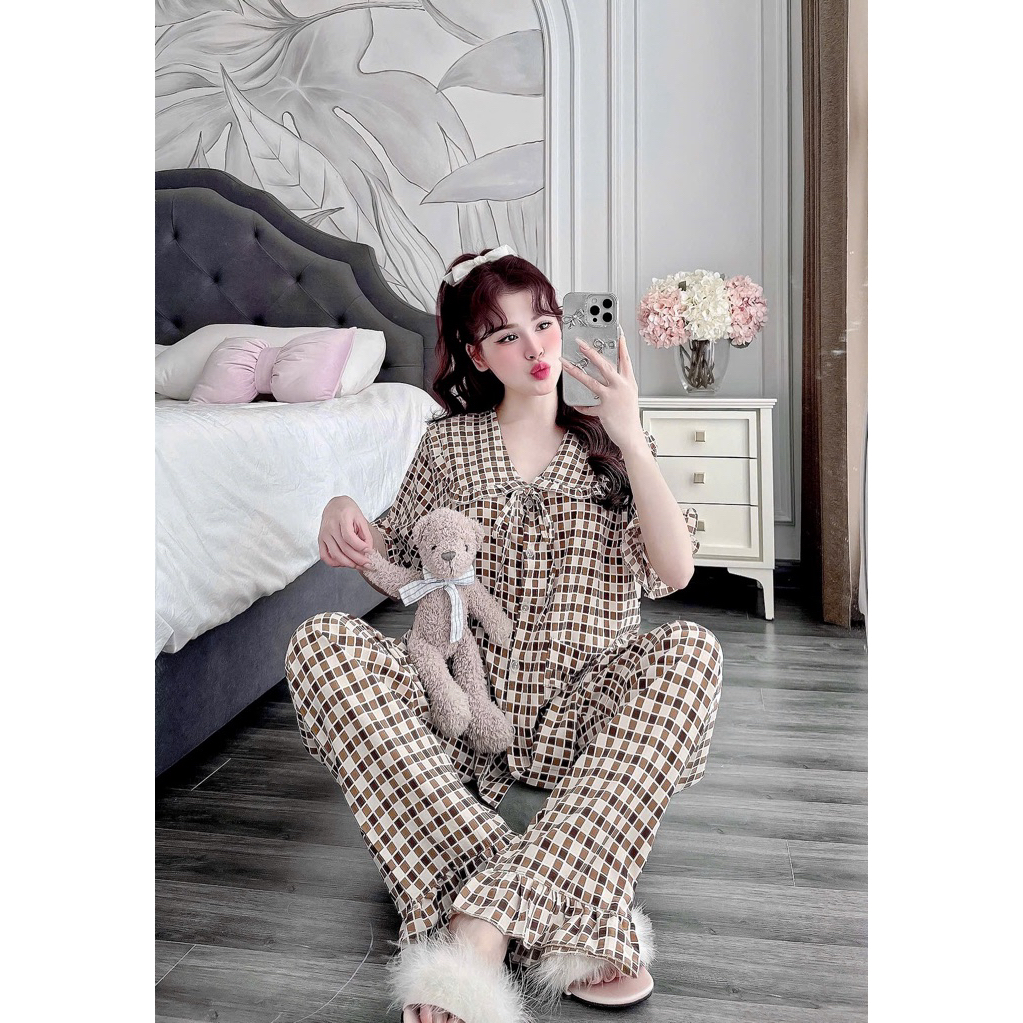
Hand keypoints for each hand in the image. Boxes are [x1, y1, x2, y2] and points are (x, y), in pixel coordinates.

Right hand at [318, 496, 373, 568]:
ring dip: (348, 564)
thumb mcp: (360, 518)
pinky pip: (324, 556)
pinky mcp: (320, 540)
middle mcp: (330, 527)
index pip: (349, 536)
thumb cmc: (348, 510)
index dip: (359, 546)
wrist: (334, 504)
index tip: (369, 551)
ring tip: (358, 566)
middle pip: (343, 548)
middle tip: (368, 564)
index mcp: (342, 518)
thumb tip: (368, 550)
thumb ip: (365, 534)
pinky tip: (344, 563)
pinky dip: (334, 563)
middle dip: (357, 559)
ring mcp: (324, 534)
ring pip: (335, 554)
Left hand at [560, 329, 644, 451]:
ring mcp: (612, 398)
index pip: (625, 360)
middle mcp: (621, 387)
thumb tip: (608, 375)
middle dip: (591, 353)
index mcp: (628, 382)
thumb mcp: (628, 396)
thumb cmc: (629, 416)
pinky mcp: (604, 410)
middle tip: (580, 343)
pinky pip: (588, 406)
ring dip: (576, 371)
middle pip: (604, 366)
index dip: (621, 347)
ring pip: (591, 381)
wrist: (632, 435)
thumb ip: (618, 384)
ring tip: (565, 363)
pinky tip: (577, 405)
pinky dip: (582, 406)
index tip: (618, 334)